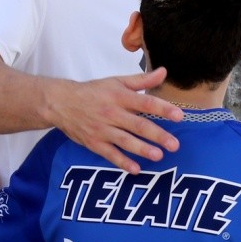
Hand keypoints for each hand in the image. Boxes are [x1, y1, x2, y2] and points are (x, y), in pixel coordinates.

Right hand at [44, 67, 183, 174]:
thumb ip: (142, 79)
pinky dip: (122, 162)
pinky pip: (110, 154)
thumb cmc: (93, 91)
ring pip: (125, 141)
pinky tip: (136, 169)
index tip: (179, 116)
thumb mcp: (117, 81)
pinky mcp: (94, 143)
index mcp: (120, 96)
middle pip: (138, 125)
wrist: (61, 103)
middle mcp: (112, 113)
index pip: (145, 102)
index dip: (163, 109)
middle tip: (174, 144)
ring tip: (159, 156)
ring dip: (142, 149)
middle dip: (157, 135)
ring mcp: (102, 129)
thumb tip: (164, 71)